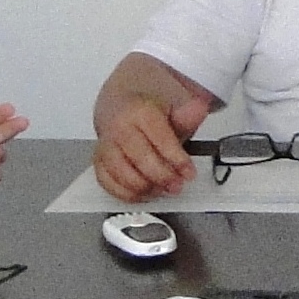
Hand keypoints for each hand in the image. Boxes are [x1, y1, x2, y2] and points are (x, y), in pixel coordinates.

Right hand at [93, 90, 208, 200]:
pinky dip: (126, 193)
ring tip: (161, 189)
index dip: (177, 160)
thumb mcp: (172, 107)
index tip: (189, 173)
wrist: (119, 105)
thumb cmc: (147, 112)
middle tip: (177, 185)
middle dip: (163, 177)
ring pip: (123, 174)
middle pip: (141, 159)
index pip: (160, 139)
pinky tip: (143, 192)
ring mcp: (106, 145)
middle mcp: (120, 127)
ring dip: (145, 187)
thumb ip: (187, 114)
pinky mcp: (98, 161)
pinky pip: (108, 183)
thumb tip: (200, 109)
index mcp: (140, 111)